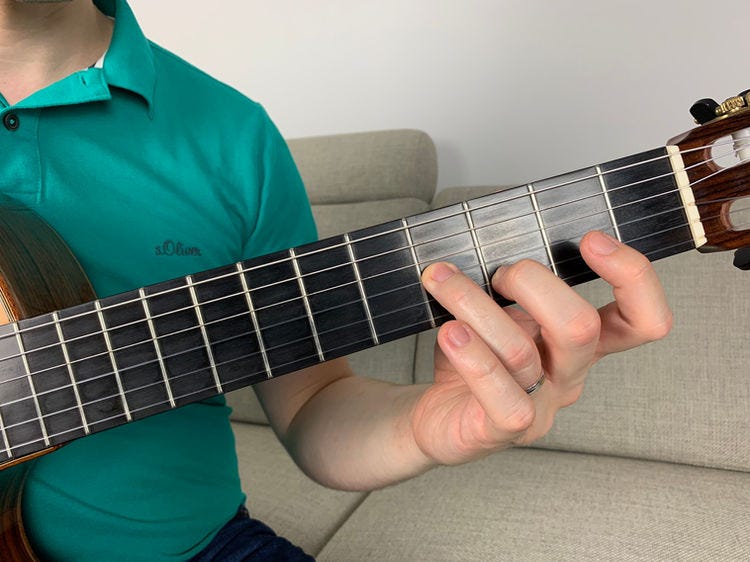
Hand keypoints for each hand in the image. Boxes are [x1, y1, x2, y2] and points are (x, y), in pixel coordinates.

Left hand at [411, 230, 671, 465]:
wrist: (434, 417)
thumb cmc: (471, 357)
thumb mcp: (501, 313)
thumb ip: (514, 285)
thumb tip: (495, 233)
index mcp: (580, 345)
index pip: (642, 319)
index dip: (632, 277)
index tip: (591, 240)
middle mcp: (567, 377)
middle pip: (580, 328)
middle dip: (533, 282)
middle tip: (496, 274)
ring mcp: (539, 407)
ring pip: (519, 350)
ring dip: (473, 302)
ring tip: (441, 280)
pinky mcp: (501, 429)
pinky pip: (498, 392)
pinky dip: (472, 355)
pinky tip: (451, 332)